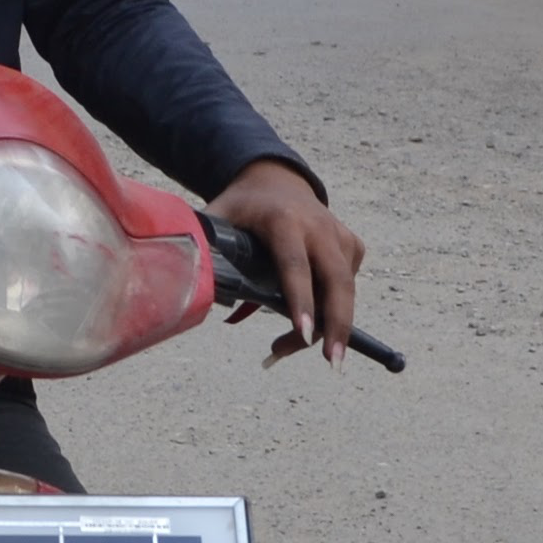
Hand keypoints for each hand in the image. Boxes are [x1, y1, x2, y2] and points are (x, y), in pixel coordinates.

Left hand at [210, 159, 359, 363]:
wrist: (276, 178)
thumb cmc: (243, 207)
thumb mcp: (218, 217)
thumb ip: (205, 248)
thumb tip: (190, 288)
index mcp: (284, 221)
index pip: (295, 266)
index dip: (300, 301)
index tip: (303, 333)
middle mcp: (318, 227)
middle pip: (337, 282)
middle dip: (338, 325)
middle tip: (333, 363)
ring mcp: (339, 235)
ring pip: (344, 290)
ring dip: (327, 326)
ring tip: (289, 348)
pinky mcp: (352, 245)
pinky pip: (347, 284)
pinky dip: (333, 308)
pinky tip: (309, 319)